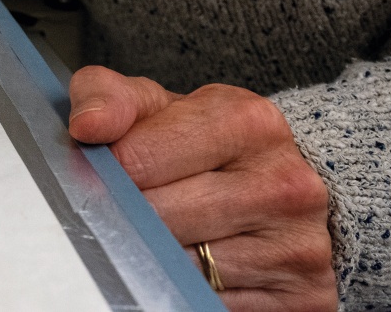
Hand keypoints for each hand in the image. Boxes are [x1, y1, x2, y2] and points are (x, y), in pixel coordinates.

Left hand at [68, 65, 334, 309]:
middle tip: (114, 211)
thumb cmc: (205, 145)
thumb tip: (87, 126)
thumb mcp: (157, 106)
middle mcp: (282, 183)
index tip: (92, 176)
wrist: (281, 191)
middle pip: (159, 216)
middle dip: (124, 216)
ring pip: (183, 267)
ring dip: (152, 256)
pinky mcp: (303, 296)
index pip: (138, 158)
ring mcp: (297, 244)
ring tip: (148, 236)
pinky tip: (181, 266)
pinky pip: (211, 301)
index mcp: (247, 121)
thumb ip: (110, 98)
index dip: (102, 171)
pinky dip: (183, 289)